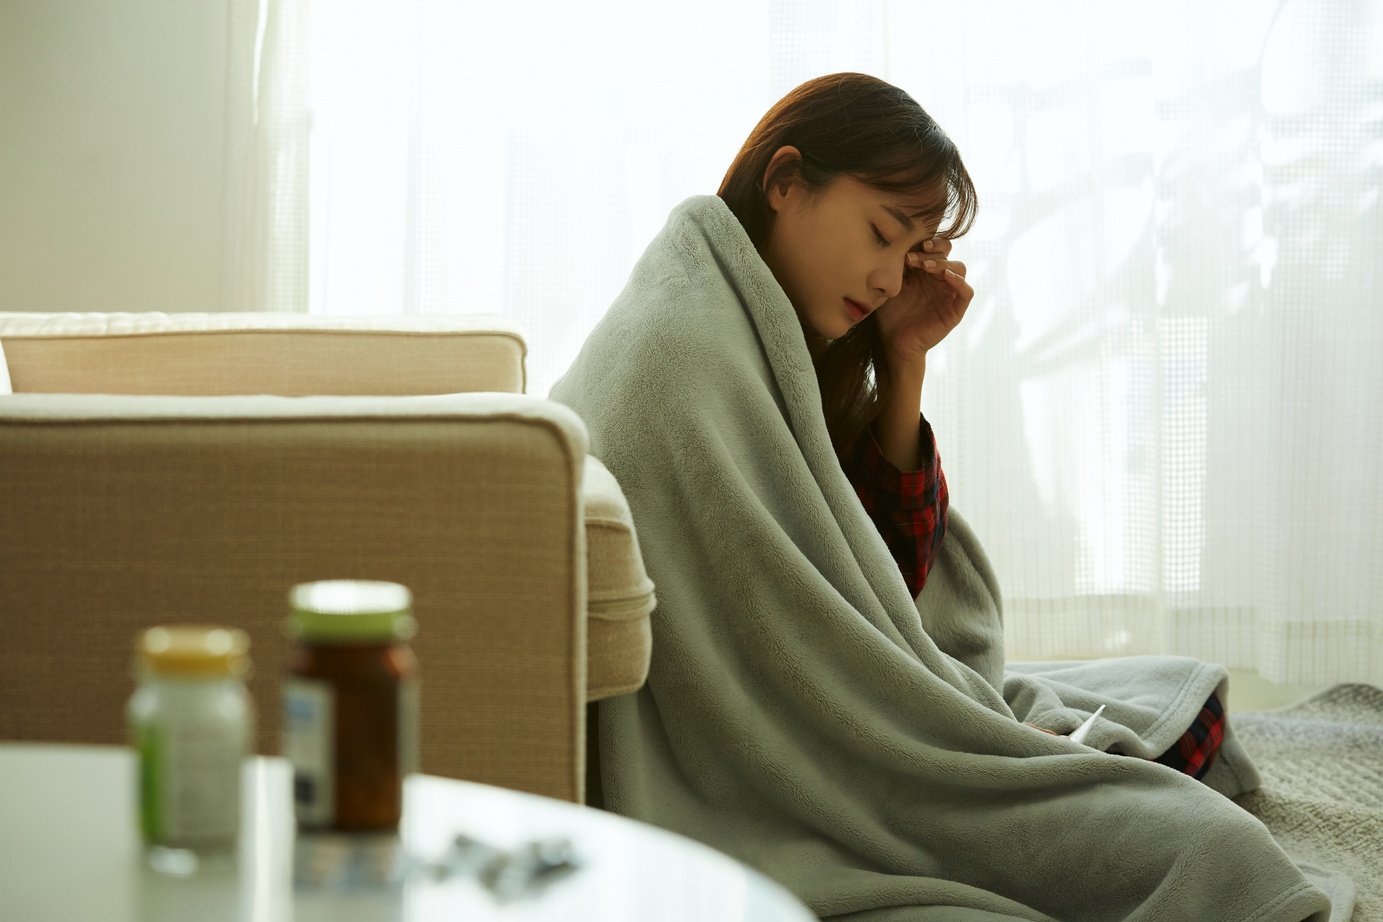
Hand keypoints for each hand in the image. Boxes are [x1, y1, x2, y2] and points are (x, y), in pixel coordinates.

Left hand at [874, 237, 972, 368]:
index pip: (934, 247)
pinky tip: (946, 276)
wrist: (893, 342)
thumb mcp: (891, 284)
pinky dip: (959, 282)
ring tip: (925, 267)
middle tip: (913, 256)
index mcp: (925, 270)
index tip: (908, 247)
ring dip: (943, 263)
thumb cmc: (890, 313)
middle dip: (932, 250)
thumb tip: (897, 242)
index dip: (926, 242)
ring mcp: (950, 293)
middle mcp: (940, 278)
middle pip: (947, 252)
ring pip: (959, 268)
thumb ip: (898, 264)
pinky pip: (966, 292)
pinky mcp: (955, 310)